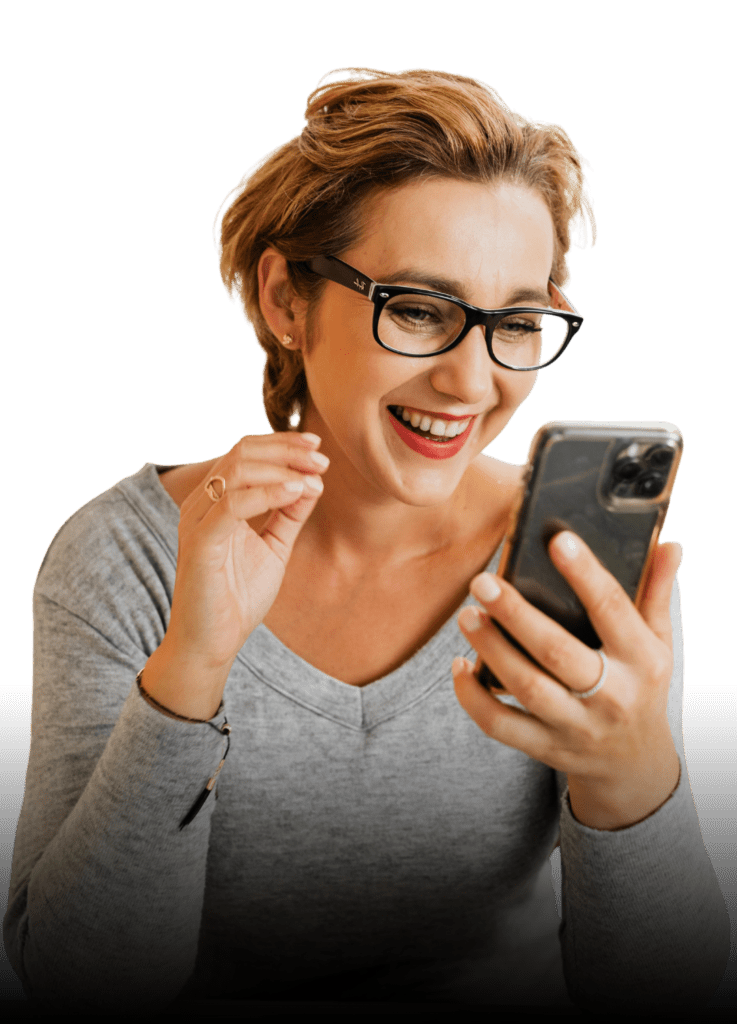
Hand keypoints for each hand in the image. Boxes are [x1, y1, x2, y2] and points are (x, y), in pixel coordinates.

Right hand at [164, 431, 329, 674]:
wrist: (212, 643)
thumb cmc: (237, 597)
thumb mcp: (273, 547)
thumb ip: (289, 514)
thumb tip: (312, 482)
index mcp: (215, 501)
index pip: (245, 453)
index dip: (282, 444)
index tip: (318, 447)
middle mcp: (201, 504)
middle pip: (241, 453)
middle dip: (286, 451)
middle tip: (322, 460)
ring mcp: (196, 521)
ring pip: (236, 471)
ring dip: (281, 468)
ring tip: (314, 477)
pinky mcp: (198, 543)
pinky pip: (231, 505)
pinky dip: (267, 493)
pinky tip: (295, 492)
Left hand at [453, 532, 682, 829]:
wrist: (634, 766)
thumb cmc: (641, 687)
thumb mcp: (660, 643)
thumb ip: (657, 593)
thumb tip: (669, 545)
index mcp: (642, 661)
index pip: (612, 611)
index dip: (585, 574)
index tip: (557, 540)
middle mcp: (611, 696)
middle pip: (557, 651)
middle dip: (516, 614)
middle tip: (483, 582)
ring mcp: (576, 726)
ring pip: (526, 687)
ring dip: (491, 649)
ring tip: (468, 615)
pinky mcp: (545, 747)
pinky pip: (501, 725)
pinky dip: (474, 697)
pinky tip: (460, 666)